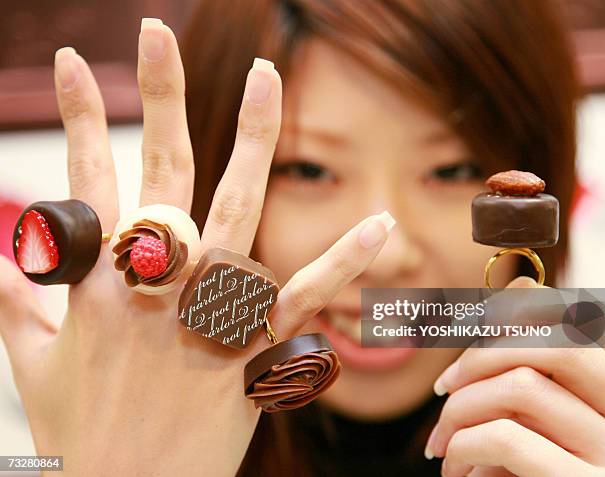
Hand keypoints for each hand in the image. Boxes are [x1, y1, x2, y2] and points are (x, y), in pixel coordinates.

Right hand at [0, 19, 392, 475]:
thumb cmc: (81, 430)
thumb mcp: (32, 357)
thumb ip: (14, 298)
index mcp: (96, 279)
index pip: (87, 174)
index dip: (83, 115)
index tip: (81, 61)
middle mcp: (152, 281)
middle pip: (160, 168)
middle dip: (159, 94)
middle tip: (157, 32)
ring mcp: (206, 310)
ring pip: (236, 208)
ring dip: (254, 139)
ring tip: (265, 77)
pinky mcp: (253, 347)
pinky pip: (306, 295)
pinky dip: (344, 258)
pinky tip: (380, 219)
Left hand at [426, 277, 604, 476]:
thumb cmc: (540, 473)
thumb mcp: (540, 416)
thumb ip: (532, 360)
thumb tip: (526, 282)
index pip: (572, 319)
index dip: (512, 312)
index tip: (467, 339)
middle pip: (550, 343)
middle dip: (478, 357)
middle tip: (443, 389)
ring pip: (519, 388)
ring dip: (460, 411)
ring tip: (441, 443)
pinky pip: (505, 440)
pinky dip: (462, 447)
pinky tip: (454, 470)